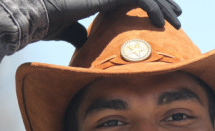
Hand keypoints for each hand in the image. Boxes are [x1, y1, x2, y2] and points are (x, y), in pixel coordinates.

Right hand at [43, 0, 181, 47]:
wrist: (36, 15)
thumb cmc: (47, 23)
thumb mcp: (67, 30)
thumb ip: (79, 34)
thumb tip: (83, 42)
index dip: (151, 4)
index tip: (164, 19)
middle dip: (163, 2)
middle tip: (178, 16)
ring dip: (163, 6)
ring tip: (176, 21)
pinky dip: (153, 9)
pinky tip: (161, 24)